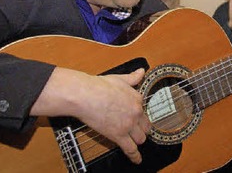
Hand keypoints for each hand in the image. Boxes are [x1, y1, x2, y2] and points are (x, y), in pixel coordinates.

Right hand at [32, 68, 150, 164]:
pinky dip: (135, 156)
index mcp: (137, 99)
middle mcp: (136, 112)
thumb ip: (132, 77)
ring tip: (133, 142)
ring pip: (140, 138)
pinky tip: (137, 160)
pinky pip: (131, 149)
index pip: (144, 111)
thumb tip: (142, 72)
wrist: (86, 95)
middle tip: (136, 131)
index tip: (136, 119)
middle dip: (141, 130)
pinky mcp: (118, 135)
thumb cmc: (99, 86)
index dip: (140, 116)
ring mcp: (128, 125)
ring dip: (138, 140)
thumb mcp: (120, 78)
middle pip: (145, 127)